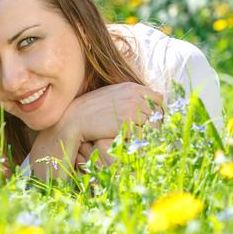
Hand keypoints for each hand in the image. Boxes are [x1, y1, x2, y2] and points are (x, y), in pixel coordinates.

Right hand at [29, 83, 162, 178]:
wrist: (71, 122)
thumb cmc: (90, 112)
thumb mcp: (111, 96)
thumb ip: (133, 96)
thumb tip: (161, 95)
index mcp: (130, 87)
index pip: (158, 99)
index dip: (157, 113)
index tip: (151, 124)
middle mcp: (133, 95)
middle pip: (158, 113)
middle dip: (156, 126)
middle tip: (148, 138)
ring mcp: (129, 109)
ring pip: (154, 125)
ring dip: (150, 136)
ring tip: (141, 144)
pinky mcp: (125, 123)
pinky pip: (144, 135)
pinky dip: (141, 142)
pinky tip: (133, 146)